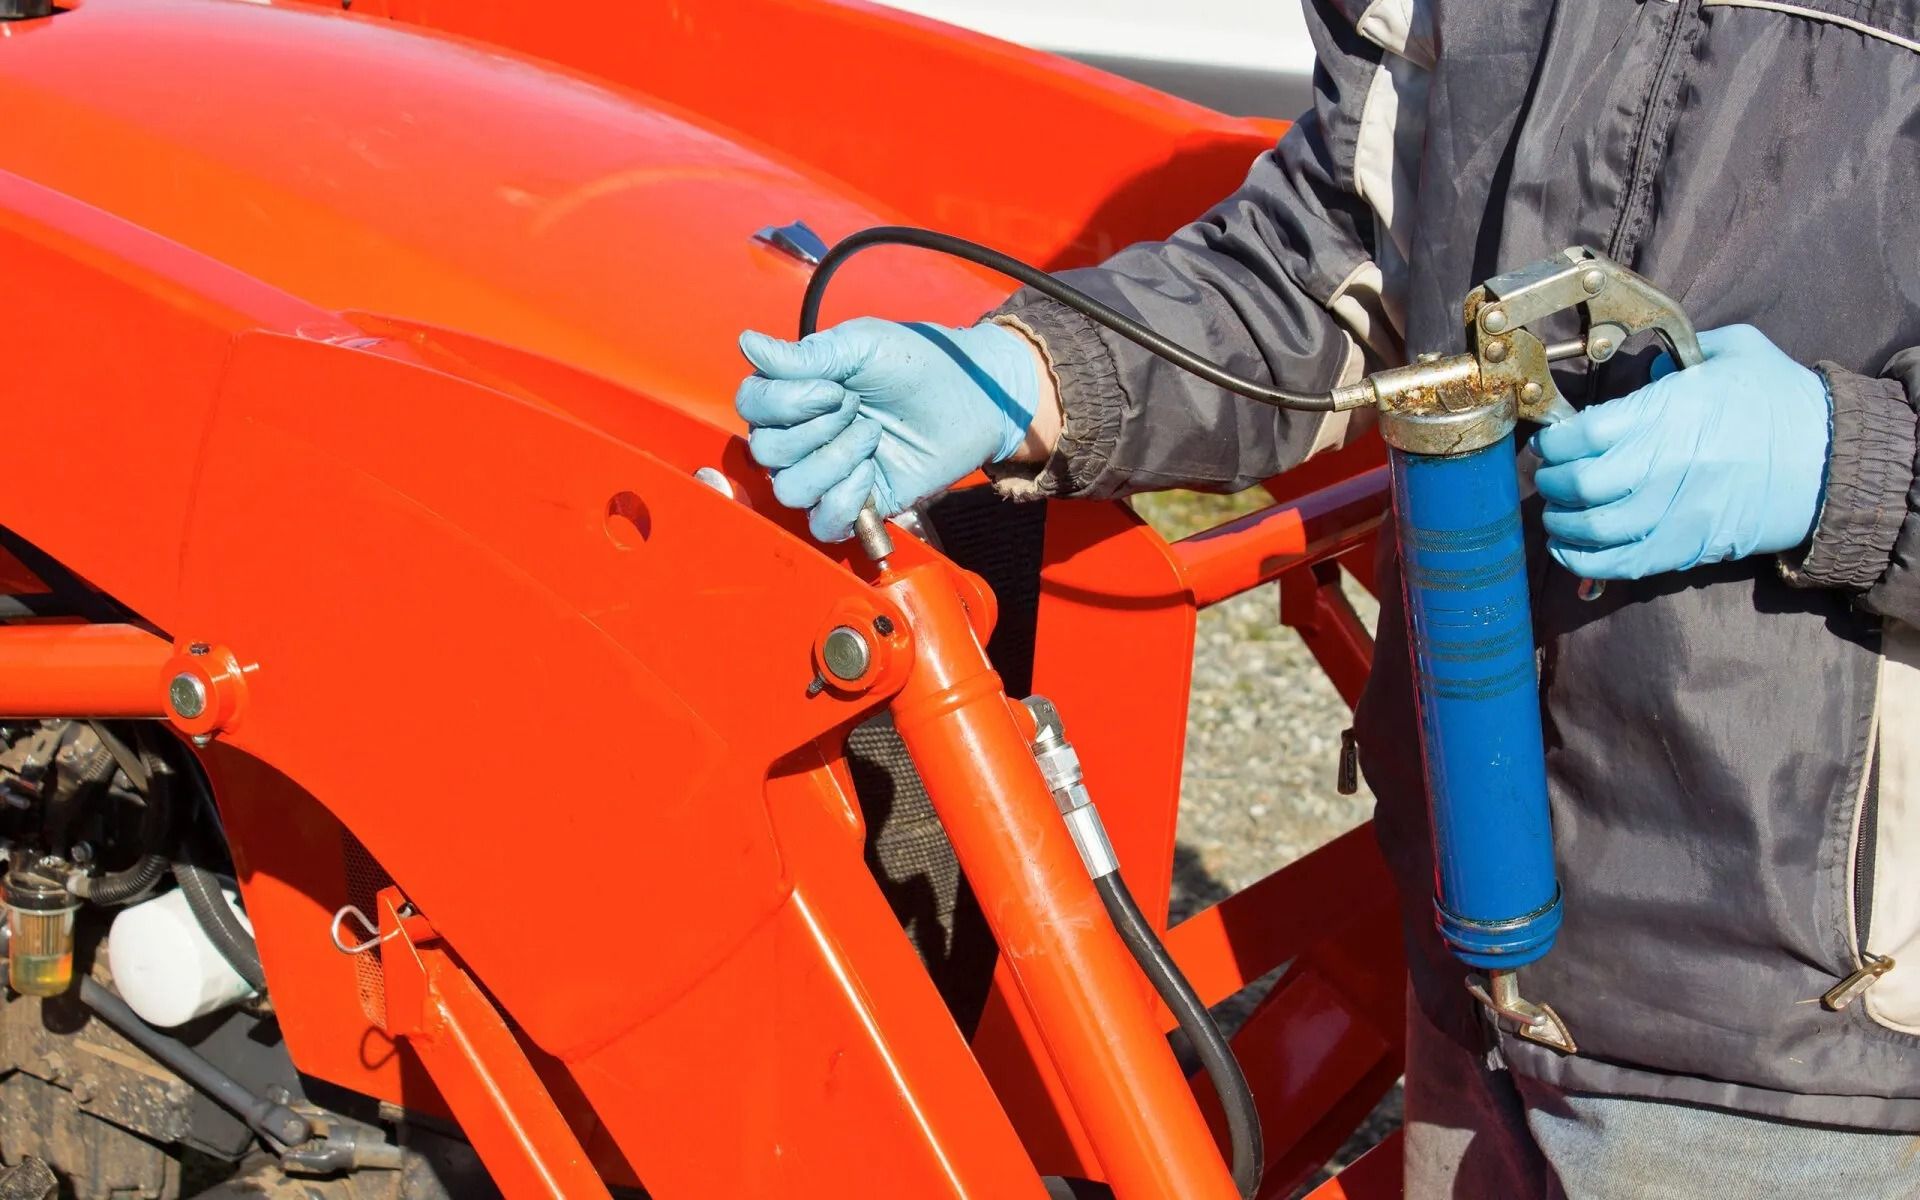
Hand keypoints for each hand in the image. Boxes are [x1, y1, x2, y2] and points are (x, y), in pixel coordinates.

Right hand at [735, 318, 1045, 540]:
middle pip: (764, 450)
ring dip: (832, 461)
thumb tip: (746, 343)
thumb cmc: (918, 363)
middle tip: (859, 408)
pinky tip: (870, 474)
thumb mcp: (861, 345)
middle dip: (816, 428)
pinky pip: (822, 523)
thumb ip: (805, 353)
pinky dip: (844, 501)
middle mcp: (804, 435)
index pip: (750, 404)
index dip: (784, 402)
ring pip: (789, 489)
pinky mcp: (858, 505)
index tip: (834, 388)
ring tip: (872, 436)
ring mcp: (828, 473)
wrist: (970, 397)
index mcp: (797, 392)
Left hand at [1531, 324, 1830, 579]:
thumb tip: (1644, 365)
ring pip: (1593, 528)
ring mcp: (1676, 511)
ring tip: (1557, 512)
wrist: (1833, 461)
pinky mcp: (1687, 546)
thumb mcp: (1735, 352)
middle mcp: (1666, 464)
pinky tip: (1567, 549)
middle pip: (1580, 483)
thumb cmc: (1782, 402)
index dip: (1555, 440)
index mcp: (1669, 412)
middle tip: (1551, 475)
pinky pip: (1621, 563)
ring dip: (1562, 522)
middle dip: (1553, 480)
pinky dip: (1583, 560)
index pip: (1582, 433)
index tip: (1551, 440)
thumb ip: (1682, 351)